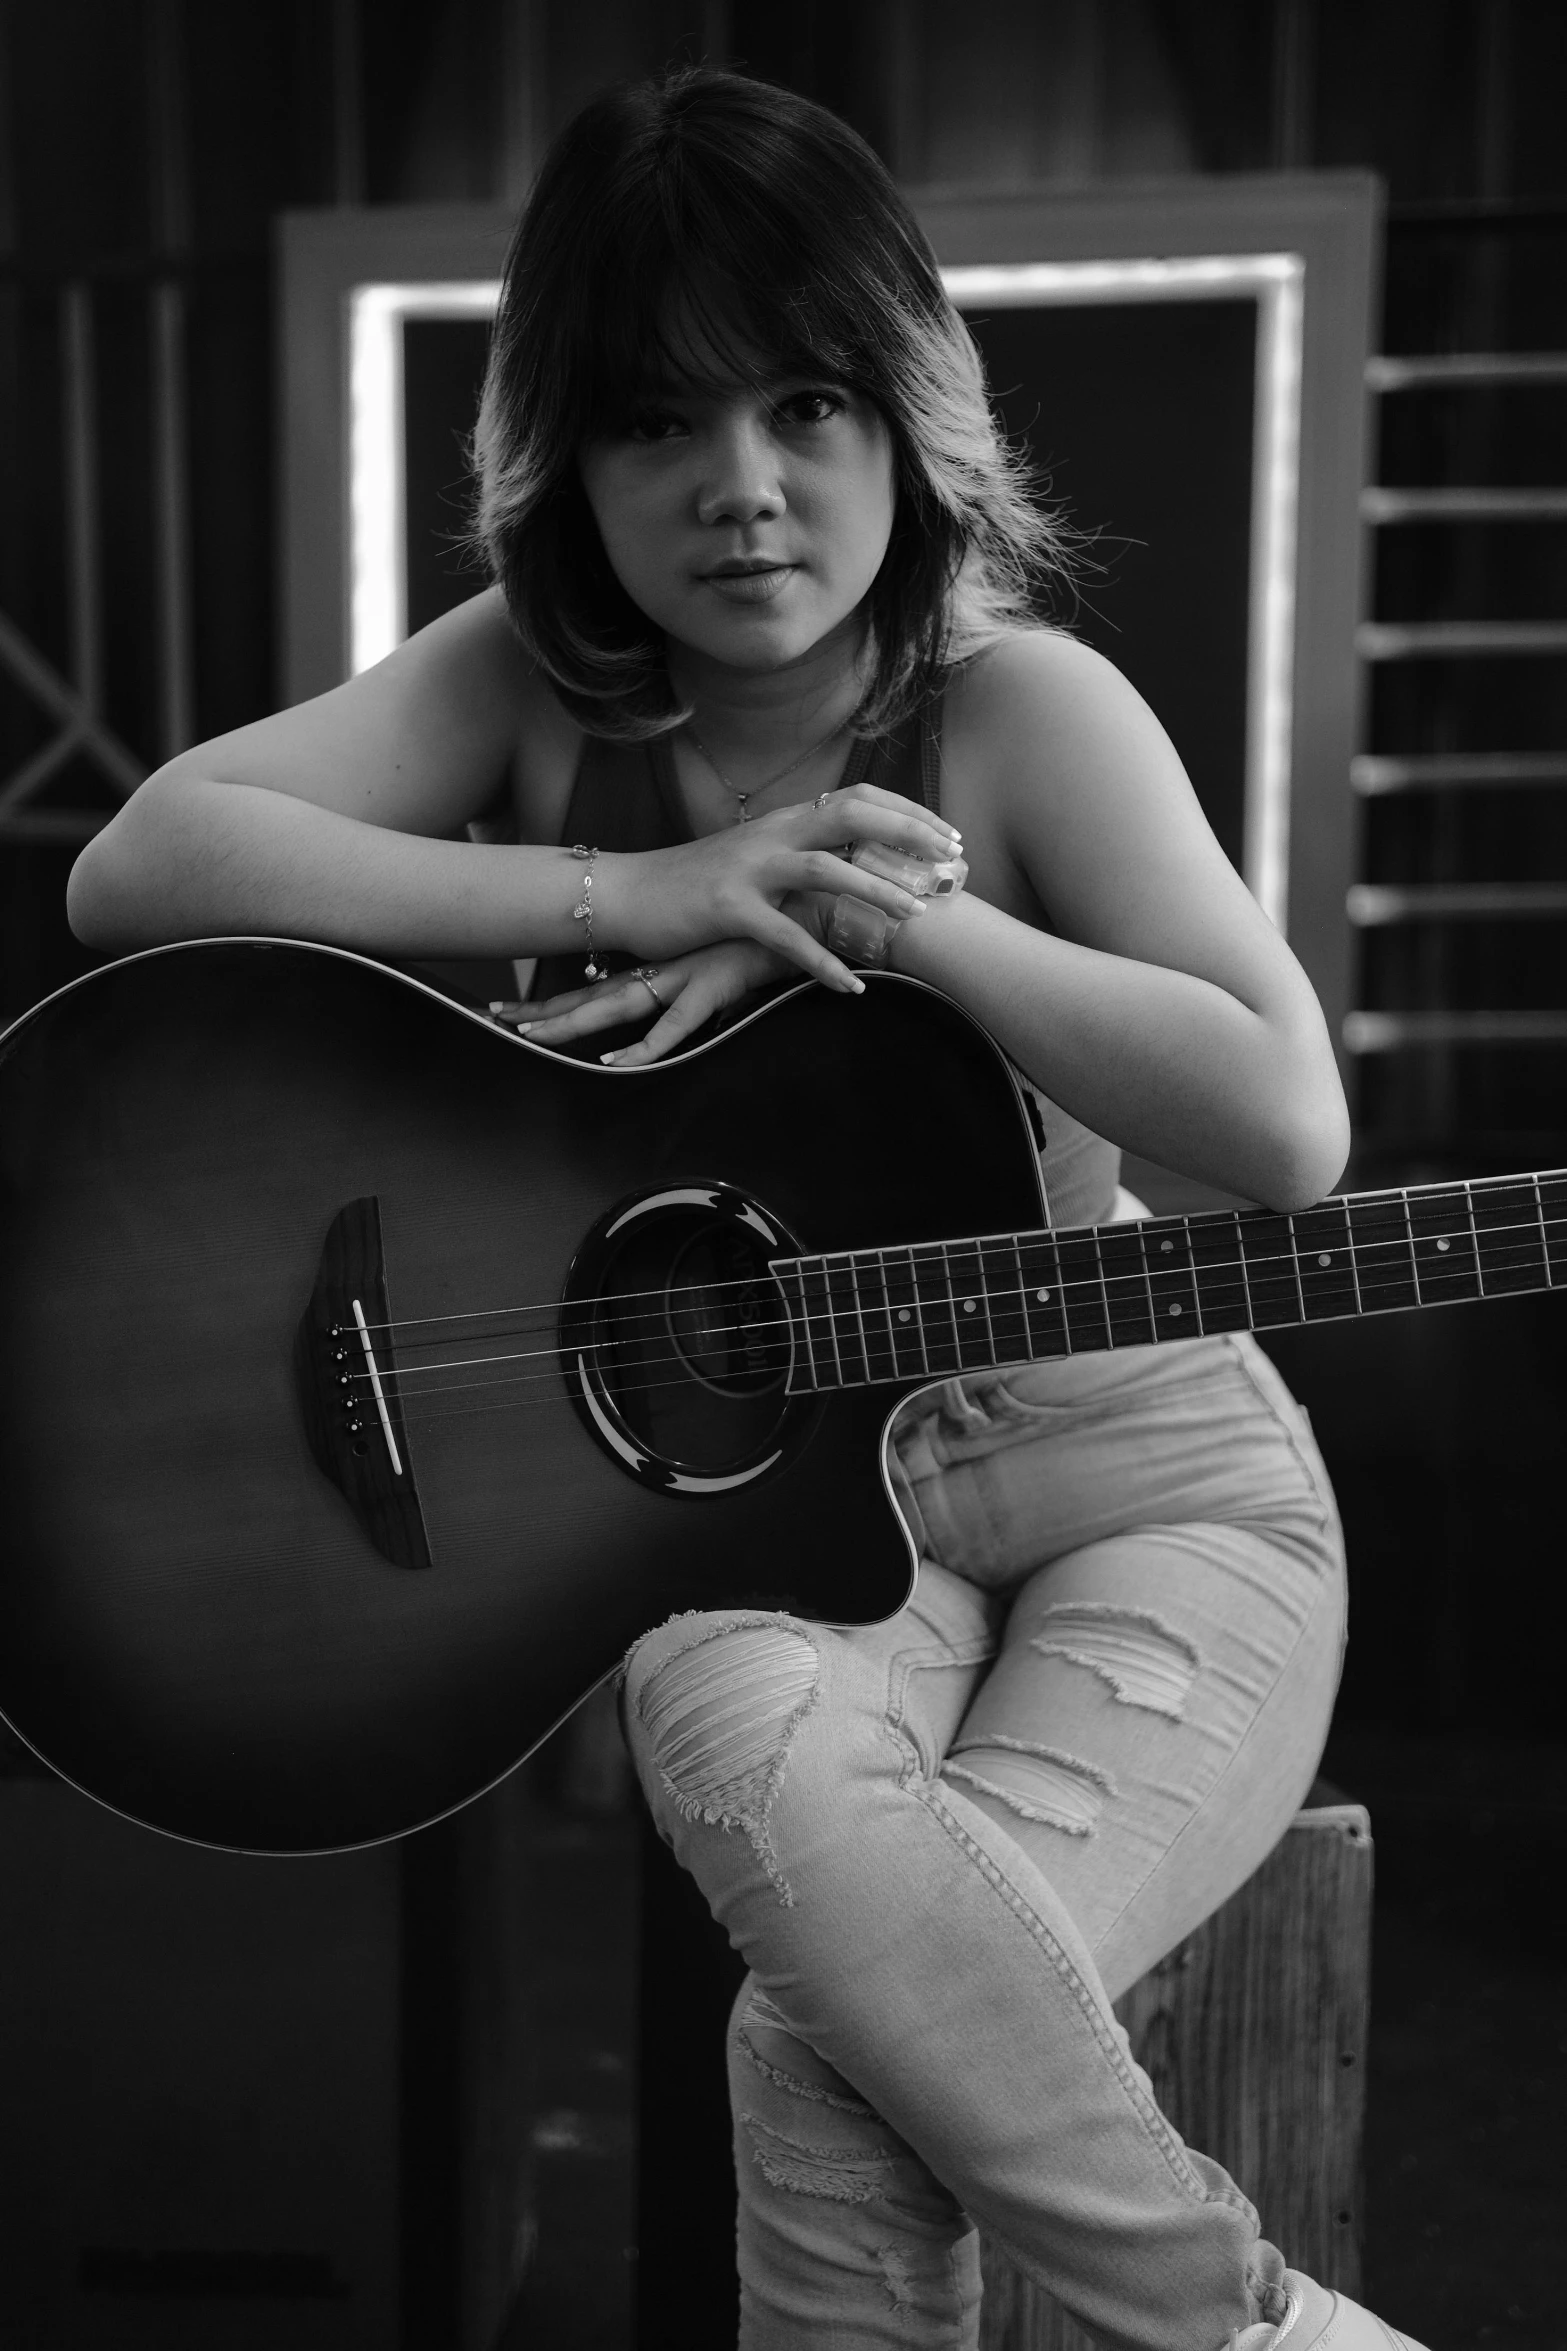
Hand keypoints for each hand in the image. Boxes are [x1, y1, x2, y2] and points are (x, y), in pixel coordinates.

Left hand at [500, 937, 793, 1064]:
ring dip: (571, 1023)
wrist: (812, 913)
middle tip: (494, 1014)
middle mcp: (662, 969)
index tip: (509, 1007)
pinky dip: (643, 1046)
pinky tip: (613, 1060)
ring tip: (530, 1036)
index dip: (551, 999)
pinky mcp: (711, 990)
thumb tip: (687, 1012)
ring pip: (615, 1006)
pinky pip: (672, 1027)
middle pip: (589, 995)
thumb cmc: (772, 936)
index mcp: (660, 965)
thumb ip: (703, 988)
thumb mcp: (725, 968)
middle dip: (541, 1009)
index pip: (593, 986)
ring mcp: (683, 977)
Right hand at [600, 783, 960, 990]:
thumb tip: (849, 871)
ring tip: (913, 915)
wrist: (627, 893)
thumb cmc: (693, 885)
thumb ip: (797, 860)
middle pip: (851, 815)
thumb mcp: (753, 861)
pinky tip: (850, 986)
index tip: (946, 834)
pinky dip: (821, 962)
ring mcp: (748, 869)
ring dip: (874, 890)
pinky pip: (784, 937)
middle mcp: (770, 835)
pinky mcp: (727, 909)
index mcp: (782, 822)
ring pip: (824, 869)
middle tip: (950, 861)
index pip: (856, 798)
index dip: (906, 812)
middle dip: (907, 834)